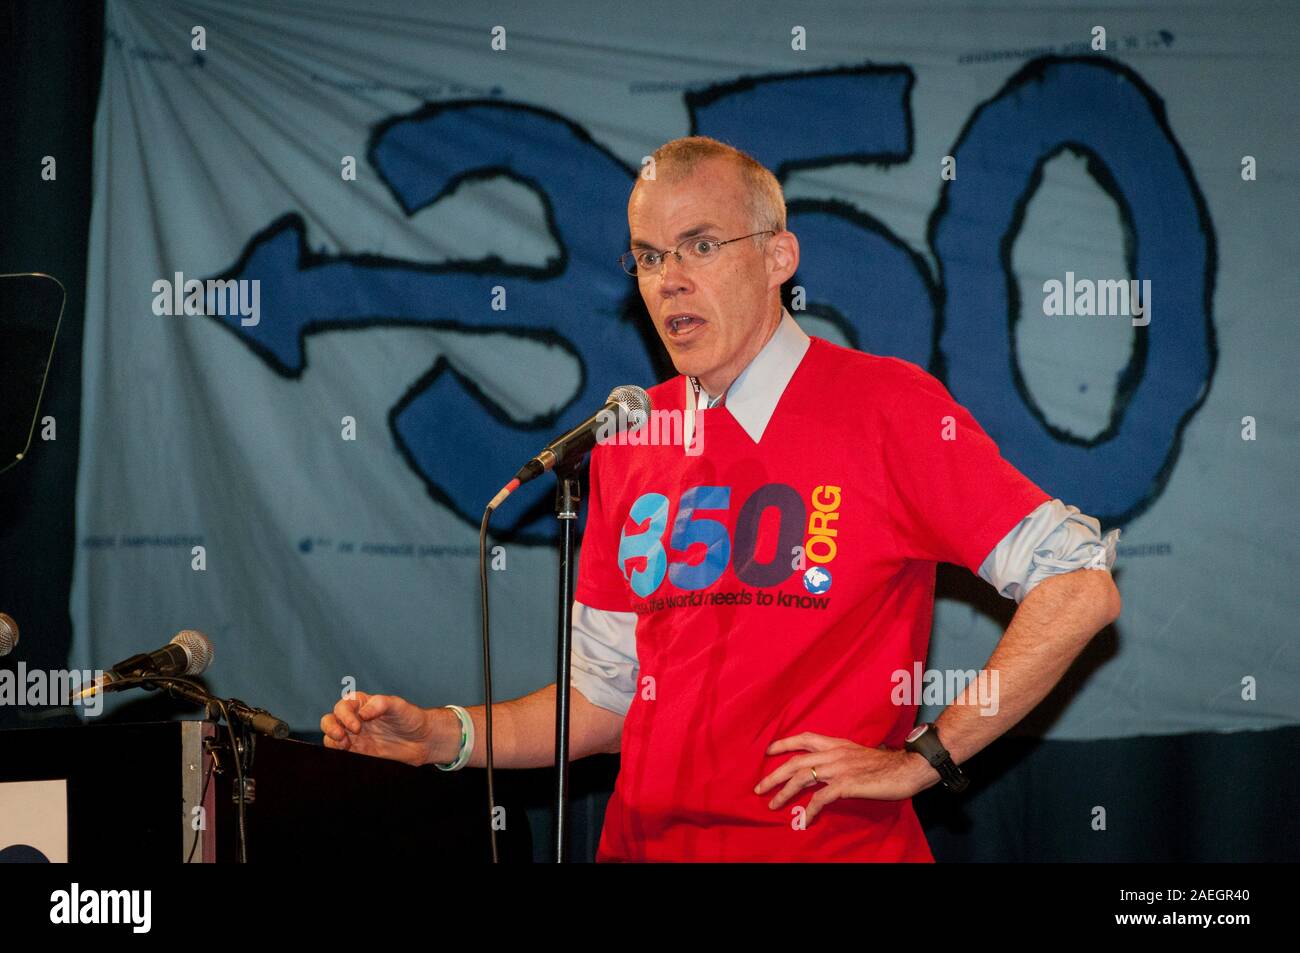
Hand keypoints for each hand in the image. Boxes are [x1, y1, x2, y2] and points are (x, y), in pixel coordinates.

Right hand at [320, 691, 440, 766]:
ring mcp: (355, 736)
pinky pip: (340, 751)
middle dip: (330, 727)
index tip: (357, 726)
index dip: (345, 716)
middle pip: (330, 720)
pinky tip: (347, 752)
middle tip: (341, 736)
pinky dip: (337, 752)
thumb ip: (380, 704)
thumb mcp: (398, 706)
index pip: (343, 706)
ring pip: (331, 737)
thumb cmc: (411, 718)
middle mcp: (355, 718)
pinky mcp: (359, 751)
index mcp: (362, 703)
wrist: (422, 740)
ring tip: (346, 745)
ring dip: (332, 741)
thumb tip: (363, 712)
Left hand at [754, 732, 924, 824]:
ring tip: (772, 804)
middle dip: (774, 775)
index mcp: (837, 744)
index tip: (768, 751)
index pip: (804, 738)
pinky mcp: (846, 784)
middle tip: (759, 787)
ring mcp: (839, 768)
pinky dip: (810, 810)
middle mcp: (834, 753)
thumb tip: (827, 768)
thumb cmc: (887, 764)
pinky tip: (805, 820)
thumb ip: (841, 758)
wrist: (908, 767)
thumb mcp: (858, 754)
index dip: (784, 743)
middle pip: (795, 761)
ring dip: (784, 792)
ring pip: (802, 778)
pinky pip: (821, 798)